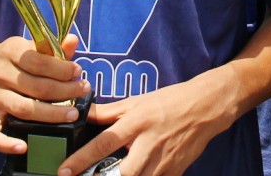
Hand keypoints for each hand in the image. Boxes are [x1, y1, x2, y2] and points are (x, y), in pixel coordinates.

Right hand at [0, 35, 91, 154]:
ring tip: (73, 114)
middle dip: (65, 90)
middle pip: (35, 87)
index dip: (61, 68)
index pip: (39, 61)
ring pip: (23, 109)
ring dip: (51, 114)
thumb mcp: (32, 46)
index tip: (78, 71)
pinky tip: (24, 147)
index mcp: (10, 51)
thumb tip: (72, 41)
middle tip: (83, 90)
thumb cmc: (16, 58)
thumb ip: (54, 47)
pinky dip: (5, 143)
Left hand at [58, 77, 231, 175]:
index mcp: (137, 122)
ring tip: (113, 174)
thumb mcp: (137, 101)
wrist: (206, 106)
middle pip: (125, 174)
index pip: (104, 143)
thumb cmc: (170, 101)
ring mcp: (165, 161)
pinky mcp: (176, 172)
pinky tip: (141, 174)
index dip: (81, 158)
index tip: (64, 171)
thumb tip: (82, 114)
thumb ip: (108, 112)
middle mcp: (149, 143)